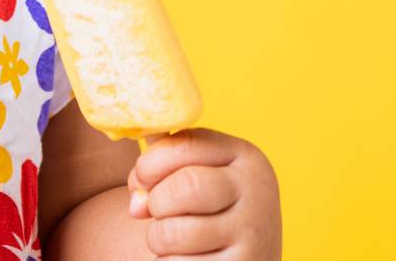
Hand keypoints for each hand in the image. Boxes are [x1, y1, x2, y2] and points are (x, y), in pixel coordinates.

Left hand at [126, 127, 280, 259]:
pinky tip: (187, 257)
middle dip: (156, 202)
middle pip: (186, 187)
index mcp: (245, 157)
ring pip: (175, 233)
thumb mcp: (196, 171)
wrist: (247, 255)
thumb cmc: (209, 206)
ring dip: (157, 238)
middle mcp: (258, 192)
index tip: (141, 180)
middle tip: (155, 211)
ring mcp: (253, 235)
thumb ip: (162, 161)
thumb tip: (138, 192)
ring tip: (170, 238)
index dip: (148, 164)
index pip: (185, 145)